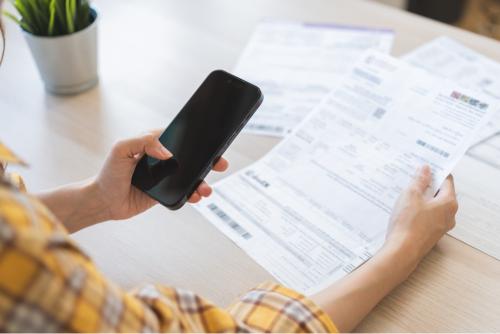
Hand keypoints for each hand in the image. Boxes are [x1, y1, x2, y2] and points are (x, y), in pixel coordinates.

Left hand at [95, 130, 228, 219]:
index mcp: (154, 144)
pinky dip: (193, 194)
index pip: (179, 137)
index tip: (210, 141)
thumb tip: (167, 152)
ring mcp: (165, 176)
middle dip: (208, 160)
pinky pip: (184, 191)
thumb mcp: (121, 149)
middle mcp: (162, 159)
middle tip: (221, 163)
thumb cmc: (109, 173)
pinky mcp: (165, 192)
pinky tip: (197, 197)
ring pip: (190, 176)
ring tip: (206, 189)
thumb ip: (142, 142)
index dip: (196, 139)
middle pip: (191, 157)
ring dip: (202, 181)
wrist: (103, 201)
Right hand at [311, 166, 457, 331]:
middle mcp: (449, 215)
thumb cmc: (408, 224)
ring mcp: (440, 226)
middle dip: (426, 185)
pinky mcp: (430, 234)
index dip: (435, 172)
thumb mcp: (411, 195)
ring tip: (404, 194)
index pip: (447, 180)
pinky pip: (427, 217)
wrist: (402, 251)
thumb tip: (425, 169)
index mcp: (449, 203)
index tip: (424, 167)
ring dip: (420, 199)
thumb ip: (419, 180)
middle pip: (440, 193)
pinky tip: (404, 210)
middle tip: (411, 178)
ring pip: (432, 206)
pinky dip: (418, 211)